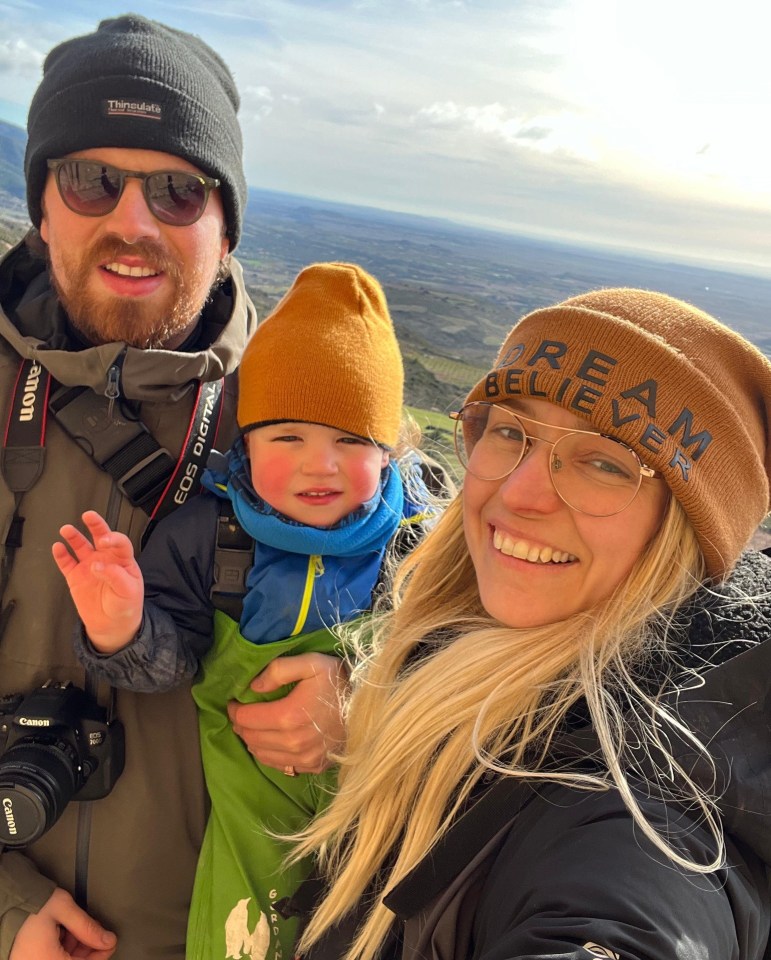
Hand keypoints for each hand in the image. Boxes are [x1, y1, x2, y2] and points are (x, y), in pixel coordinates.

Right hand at [10, 887, 116, 958]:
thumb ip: (87, 927)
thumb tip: (108, 940)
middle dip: (87, 948)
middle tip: (94, 930)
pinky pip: (51, 957)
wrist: (5, 902)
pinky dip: (61, 948)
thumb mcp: (63, 909)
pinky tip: (63, 932)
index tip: (110, 941)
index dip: (100, 954)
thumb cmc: (31, 905)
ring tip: (75, 927)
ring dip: (74, 948)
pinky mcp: (27, 959)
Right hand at [52, 510, 142, 652]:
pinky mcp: (76, 577)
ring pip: (81, 546)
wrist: (113, 625)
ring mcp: (89, 567)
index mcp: (123, 560)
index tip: (105, 541)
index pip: (119, 543)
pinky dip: (61, 555)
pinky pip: (66, 563)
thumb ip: (115, 576)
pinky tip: (58, 547)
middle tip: (88, 516)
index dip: (113, 539)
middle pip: (100, 537)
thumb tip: (97, 566)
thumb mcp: (128, 591)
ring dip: (74, 537)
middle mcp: (106, 559)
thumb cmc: (126, 606)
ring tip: (66, 529)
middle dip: (95, 525)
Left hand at [228, 653, 348, 773]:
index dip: (235, 709)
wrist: (368, 704)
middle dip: (241, 725)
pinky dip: (270, 754)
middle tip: (243, 712)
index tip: (235, 701)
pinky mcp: (313, 766)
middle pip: (250, 738)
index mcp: (289, 716)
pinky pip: (280, 766)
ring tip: (255, 726)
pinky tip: (273, 740)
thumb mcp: (311, 663)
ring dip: (253, 740)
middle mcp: (293, 742)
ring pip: (261, 754)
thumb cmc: (338, 680)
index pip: (245, 719)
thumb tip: (253, 686)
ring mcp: (304, 758)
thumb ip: (279, 670)